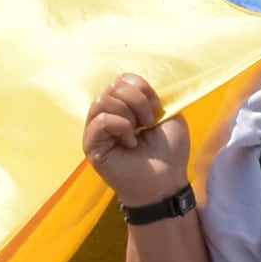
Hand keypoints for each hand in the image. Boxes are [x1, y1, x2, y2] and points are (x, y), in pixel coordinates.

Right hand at [84, 72, 190, 205]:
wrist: (166, 181)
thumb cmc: (169, 152)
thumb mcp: (169, 115)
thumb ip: (151, 96)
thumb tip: (134, 86)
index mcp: (125, 106)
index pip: (123, 79)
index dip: (143, 89)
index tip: (157, 109)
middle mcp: (108, 115)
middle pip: (114, 86)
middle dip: (138, 101)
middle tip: (148, 123)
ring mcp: (98, 130)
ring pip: (104, 100)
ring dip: (129, 114)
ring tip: (139, 133)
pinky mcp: (91, 145)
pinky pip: (100, 121)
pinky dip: (120, 126)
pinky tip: (130, 143)